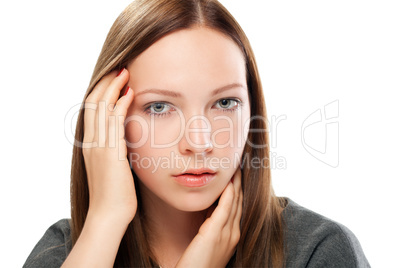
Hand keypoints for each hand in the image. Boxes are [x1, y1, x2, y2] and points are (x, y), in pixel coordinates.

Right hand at [82, 68, 135, 224]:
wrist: (109, 215)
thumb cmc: (115, 195)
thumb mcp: (112, 168)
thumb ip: (114, 152)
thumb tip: (124, 141)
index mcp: (90, 145)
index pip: (92, 110)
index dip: (101, 92)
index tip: (114, 80)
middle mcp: (91, 142)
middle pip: (94, 103)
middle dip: (106, 83)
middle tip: (119, 68)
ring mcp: (99, 146)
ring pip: (102, 108)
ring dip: (113, 87)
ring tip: (125, 72)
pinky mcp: (110, 152)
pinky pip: (114, 121)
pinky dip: (121, 104)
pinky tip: (130, 93)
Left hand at [176, 167, 242, 267]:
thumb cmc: (198, 264)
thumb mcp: (208, 242)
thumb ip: (211, 227)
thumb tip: (209, 211)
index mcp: (233, 236)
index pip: (238, 208)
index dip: (239, 191)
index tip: (237, 176)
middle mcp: (234, 234)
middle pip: (240, 202)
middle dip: (240, 184)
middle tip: (240, 166)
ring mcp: (227, 235)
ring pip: (235, 203)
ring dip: (236, 184)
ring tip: (236, 168)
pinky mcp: (215, 234)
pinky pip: (224, 209)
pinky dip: (228, 194)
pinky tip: (228, 182)